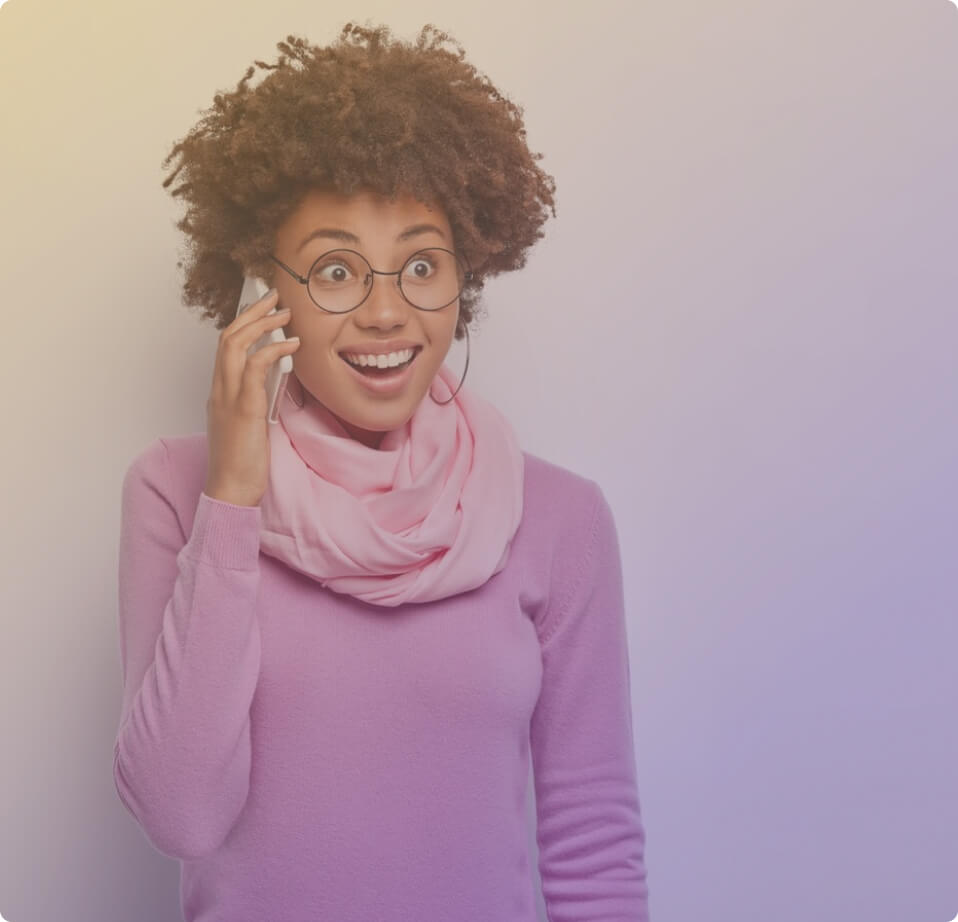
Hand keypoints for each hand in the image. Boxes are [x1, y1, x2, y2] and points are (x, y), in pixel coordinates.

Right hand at [203, 288, 299, 506]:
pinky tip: (293, 343)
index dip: (242, 322)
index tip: (261, 308)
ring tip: (285, 312)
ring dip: (261, 323)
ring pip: (235, 344)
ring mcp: (228, 397)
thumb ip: (257, 398)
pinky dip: (274, 349)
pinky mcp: (245, 408)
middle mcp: (219, 389)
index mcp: (219, 392)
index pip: (225, 346)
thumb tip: (276, 378)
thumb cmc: (242, 461)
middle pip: (228, 336)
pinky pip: (255, 367)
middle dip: (251, 312)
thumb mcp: (250, 423)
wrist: (231, 489)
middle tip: (274, 296)